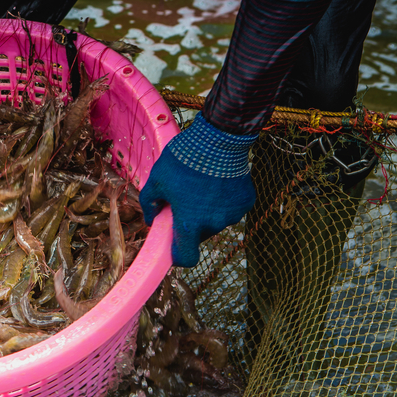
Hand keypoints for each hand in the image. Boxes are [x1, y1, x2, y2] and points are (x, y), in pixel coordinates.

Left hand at [140, 112, 257, 267]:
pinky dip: (223, 202)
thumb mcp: (156, 180)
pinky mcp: (246, 202)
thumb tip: (151, 220)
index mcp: (190, 223)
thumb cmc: (183, 160)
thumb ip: (150, 204)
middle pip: (199, 236)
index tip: (174, 247)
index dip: (178, 256)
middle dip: (190, 224)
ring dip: (207, 212)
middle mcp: (214, 224)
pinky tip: (217, 183)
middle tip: (184, 202)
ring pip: (215, 222)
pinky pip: (231, 210)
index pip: (186, 258)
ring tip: (201, 187)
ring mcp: (233, 214)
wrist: (218, 139)